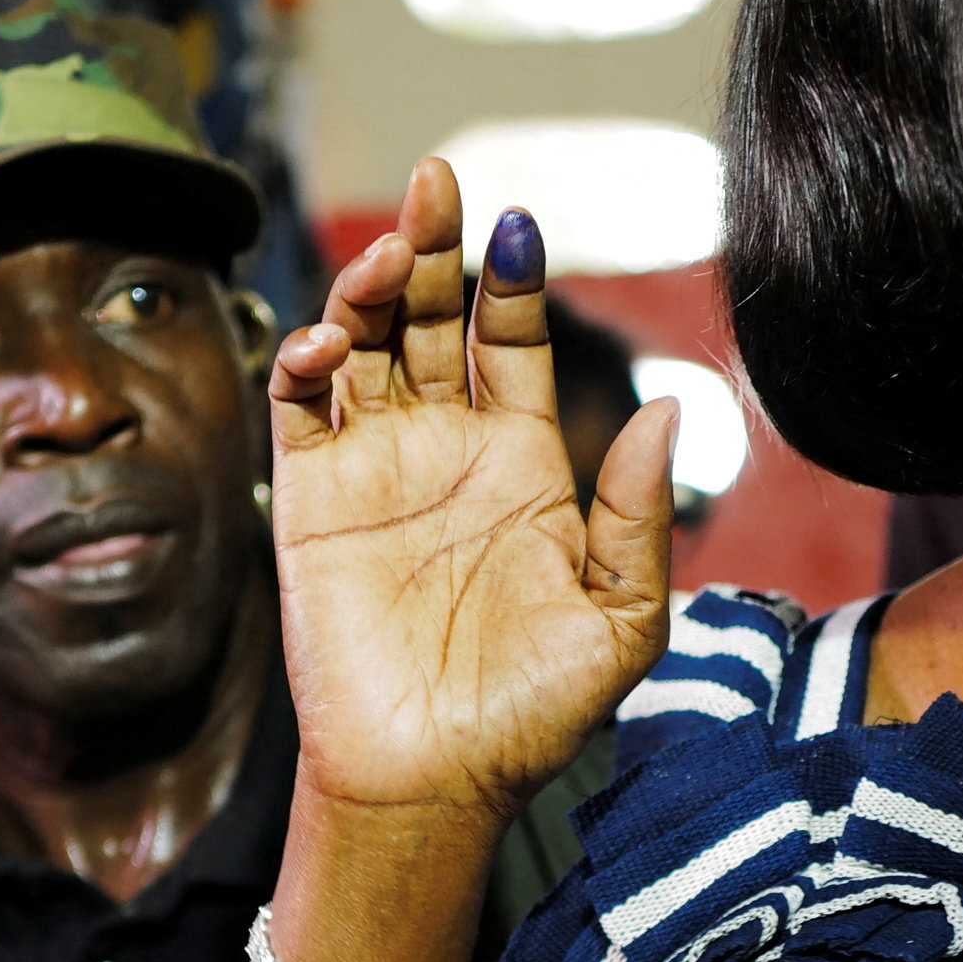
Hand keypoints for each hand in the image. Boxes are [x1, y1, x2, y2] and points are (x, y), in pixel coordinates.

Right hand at [261, 161, 676, 833]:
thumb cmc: (531, 714)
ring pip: (362, 341)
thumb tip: (663, 407)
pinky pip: (299, 406)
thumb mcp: (619, 620)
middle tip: (437, 179)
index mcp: (519, 462)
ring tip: (389, 251)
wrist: (434, 782)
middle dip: (432, 243)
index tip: (519, 222)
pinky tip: (332, 339)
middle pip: (430, 315)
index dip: (512, 277)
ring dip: (369, 284)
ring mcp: (371, 469)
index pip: (509, 338)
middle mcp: (442, 450)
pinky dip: (306, 356)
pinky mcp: (309, 500)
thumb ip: (637, 515)